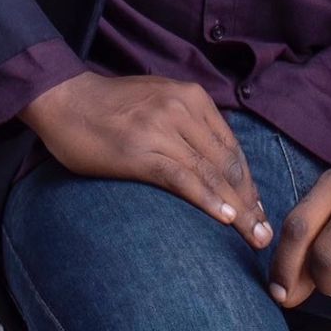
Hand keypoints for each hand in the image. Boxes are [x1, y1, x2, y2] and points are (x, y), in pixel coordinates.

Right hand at [19, 72, 271, 251]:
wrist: (67, 99)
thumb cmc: (112, 104)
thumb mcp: (161, 98)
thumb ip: (189, 120)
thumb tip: (214, 155)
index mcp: (192, 96)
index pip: (230, 145)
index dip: (247, 180)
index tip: (258, 208)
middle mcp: (183, 108)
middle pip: (226, 161)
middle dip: (249, 199)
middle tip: (263, 231)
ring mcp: (162, 129)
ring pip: (210, 173)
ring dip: (237, 207)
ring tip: (253, 234)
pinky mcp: (141, 151)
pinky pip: (182, 178)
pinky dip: (207, 199)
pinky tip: (224, 217)